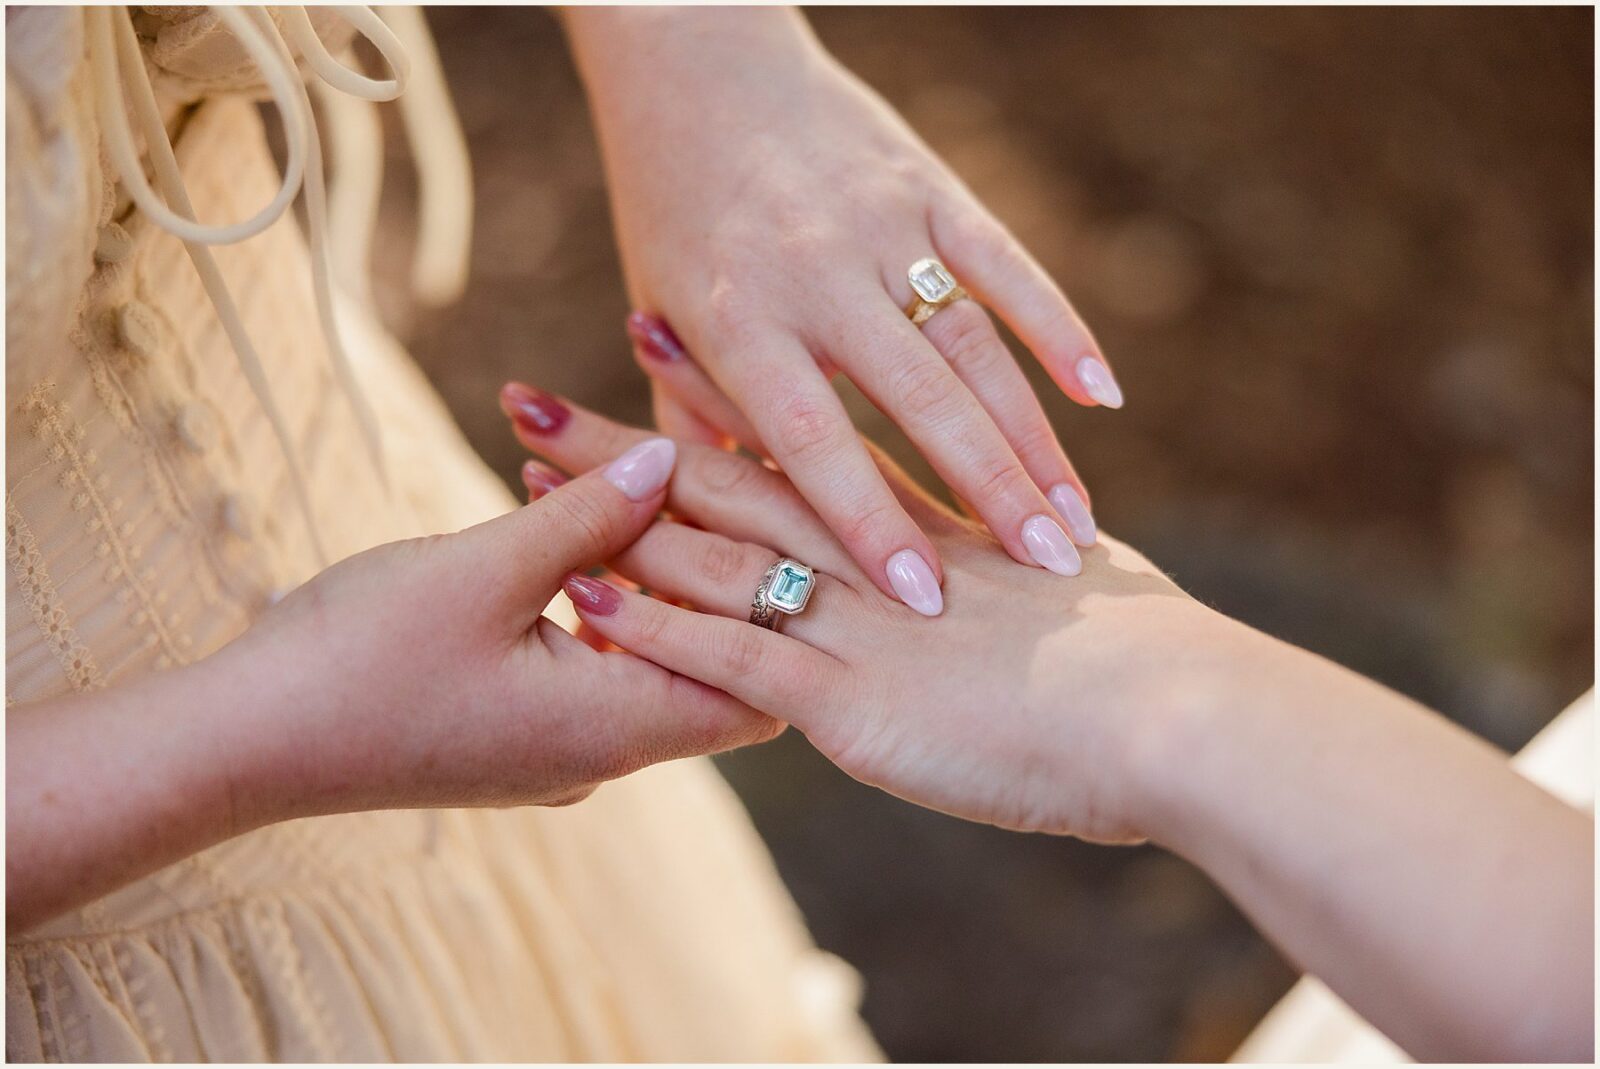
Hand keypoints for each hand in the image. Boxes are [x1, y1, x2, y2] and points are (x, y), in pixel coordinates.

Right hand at [216, 438, 779, 826]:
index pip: (762, 684)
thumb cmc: (360, 656)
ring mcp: (563, 751)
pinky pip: (598, 670)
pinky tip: (579, 533)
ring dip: (650, 580)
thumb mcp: (485, 567)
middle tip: (708, 481)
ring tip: (642, 488)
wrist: (245, 739)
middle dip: (714, 574)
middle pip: (711, 668)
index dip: (775, 599)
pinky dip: (605, 606)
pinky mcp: (522, 738)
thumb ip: (589, 513)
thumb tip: (666, 460)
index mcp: (617, 726)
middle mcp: (606, 753)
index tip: (765, 511)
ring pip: (651, 661)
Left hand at [505, 388, 1233, 842]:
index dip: (713, 388)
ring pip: (713, 551)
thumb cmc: (1137, 653)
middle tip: (543, 395)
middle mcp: (871, 552)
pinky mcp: (851, 702)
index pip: (796, 433)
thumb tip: (999, 527)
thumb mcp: (1062, 569)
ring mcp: (854, 622)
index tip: (651, 335)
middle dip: (628, 439)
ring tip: (524, 478)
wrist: (1175, 712)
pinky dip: (655, 630)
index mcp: (918, 518)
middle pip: (727, 475)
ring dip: (615, 521)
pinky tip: (584, 601)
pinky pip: (731, 656)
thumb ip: (1006, 543)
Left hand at [564, 8, 1115, 613]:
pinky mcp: (928, 184)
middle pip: (919, 395)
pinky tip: (1104, 395)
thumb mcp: (662, 322)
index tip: (924, 599)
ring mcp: (878, 222)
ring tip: (1078, 521)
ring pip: (974, 340)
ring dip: (1033, 434)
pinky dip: (1057, 326)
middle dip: (991, 489)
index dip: (868, 520)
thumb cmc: (671, 215)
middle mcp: (812, 269)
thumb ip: (691, 426)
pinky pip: (1006, 263)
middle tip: (1051, 573)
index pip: (813, 438)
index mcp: (736, 316)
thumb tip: (699, 533)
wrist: (697, 64)